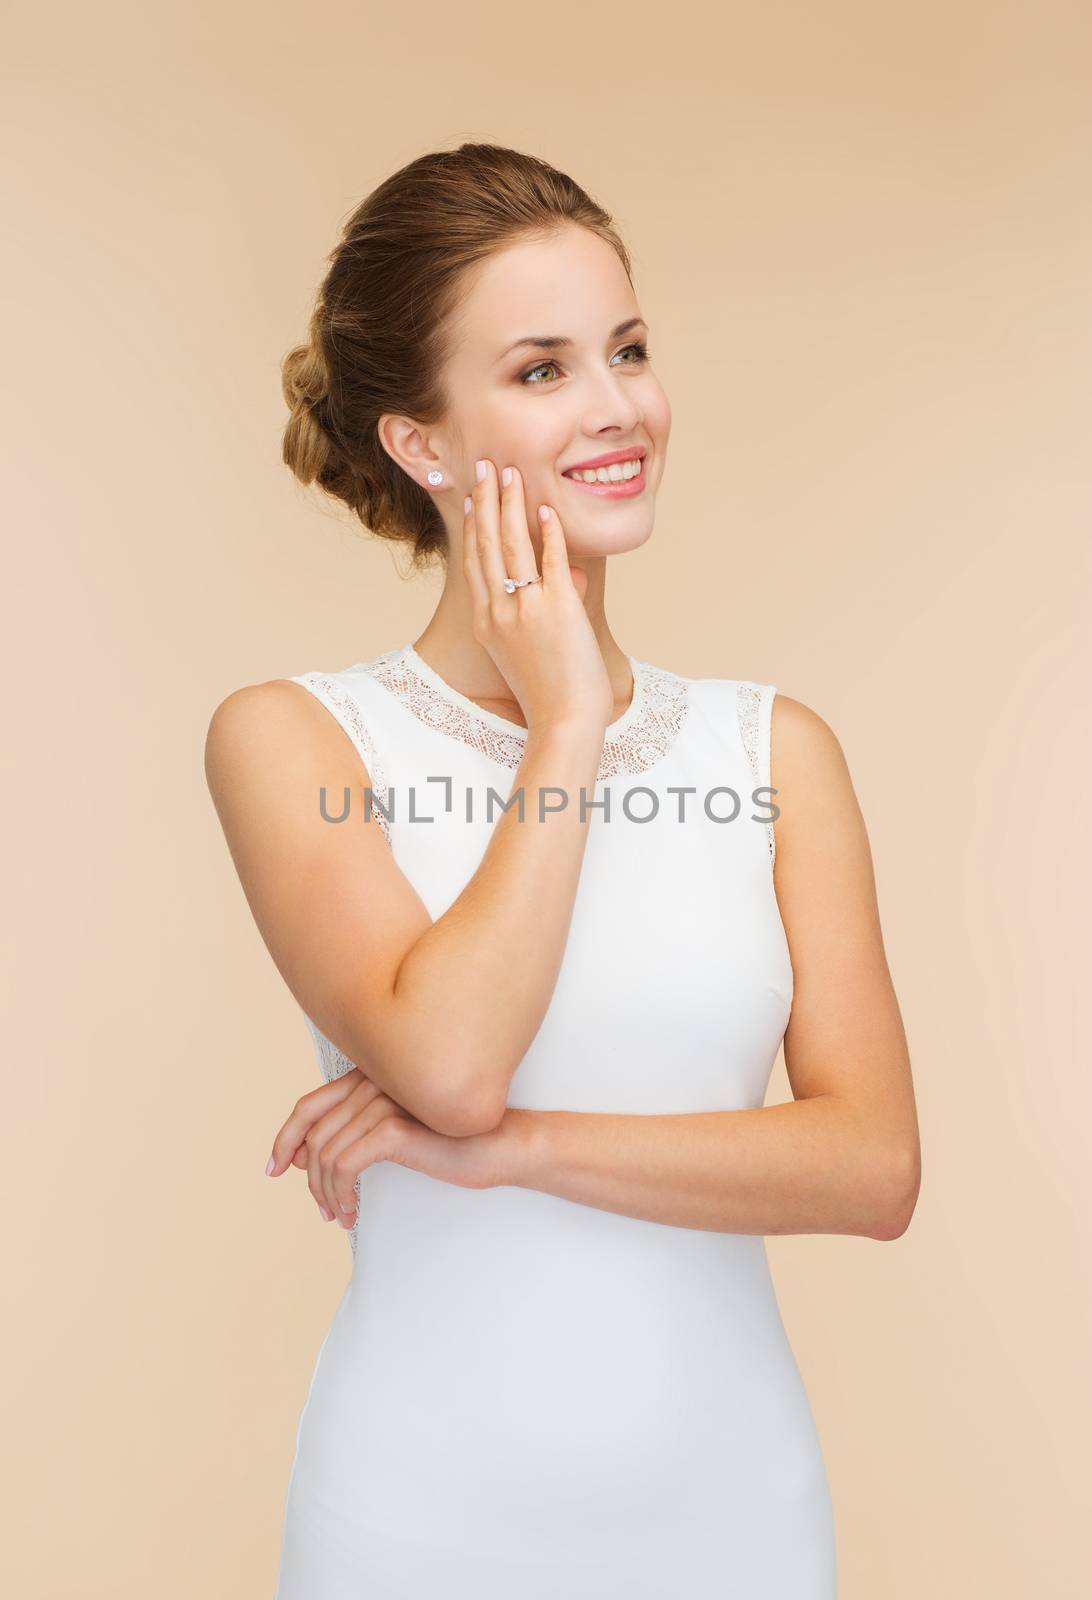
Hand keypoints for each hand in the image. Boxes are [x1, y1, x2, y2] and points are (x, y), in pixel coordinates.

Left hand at [266, 1070, 520, 1226]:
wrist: (501, 1146)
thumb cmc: (454, 1141)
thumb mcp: (400, 1132)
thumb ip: (362, 1130)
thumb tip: (310, 1157)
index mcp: (372, 1077)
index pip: (310, 1105)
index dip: (286, 1137)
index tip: (276, 1167)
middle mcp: (373, 1082)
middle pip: (313, 1133)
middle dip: (307, 1176)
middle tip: (320, 1207)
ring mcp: (383, 1102)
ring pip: (325, 1153)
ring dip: (324, 1192)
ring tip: (339, 1215)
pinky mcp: (393, 1128)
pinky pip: (344, 1165)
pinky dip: (340, 1194)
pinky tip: (352, 1213)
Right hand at [464, 460, 613, 735]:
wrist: (563, 721)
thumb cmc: (550, 694)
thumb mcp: (529, 653)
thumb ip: (541, 614)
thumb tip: (572, 581)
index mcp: (487, 623)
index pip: (475, 562)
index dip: (473, 525)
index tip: (472, 497)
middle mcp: (499, 611)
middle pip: (487, 544)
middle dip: (486, 500)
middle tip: (486, 467)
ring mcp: (526, 608)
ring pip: (512, 544)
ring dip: (511, 504)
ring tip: (512, 474)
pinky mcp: (557, 608)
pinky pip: (551, 559)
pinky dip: (549, 531)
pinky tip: (547, 508)